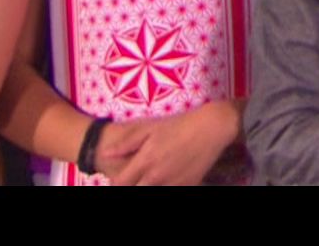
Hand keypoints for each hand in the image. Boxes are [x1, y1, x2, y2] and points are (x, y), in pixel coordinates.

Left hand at [96, 101, 239, 185]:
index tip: (118, 179)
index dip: (115, 183)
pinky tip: (167, 178)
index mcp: (145, 161)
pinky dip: (165, 186)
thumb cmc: (180, 124)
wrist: (212, 127)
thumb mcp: (151, 128)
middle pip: (134, 191)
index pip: (120, 183)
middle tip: (134, 179)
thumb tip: (105, 154)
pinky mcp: (188, 186)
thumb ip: (127, 143)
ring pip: (152, 193)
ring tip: (151, 177)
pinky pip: (171, 192)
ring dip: (147, 186)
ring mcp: (173, 183)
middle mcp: (157, 176)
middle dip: (131, 186)